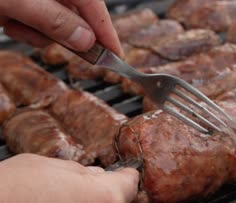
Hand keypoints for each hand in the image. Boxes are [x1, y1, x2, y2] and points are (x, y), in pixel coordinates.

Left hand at [0, 0, 122, 55]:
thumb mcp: (20, 2)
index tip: (116, 56)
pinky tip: (8, 20)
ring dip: (36, 33)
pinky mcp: (24, 7)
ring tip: (15, 21)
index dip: (107, 33)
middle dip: (61, 33)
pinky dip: (24, 30)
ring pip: (55, 26)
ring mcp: (38, 0)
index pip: (96, 7)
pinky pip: (37, 26)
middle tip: (47, 34)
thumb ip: (55, 21)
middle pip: (76, 18)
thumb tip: (87, 40)